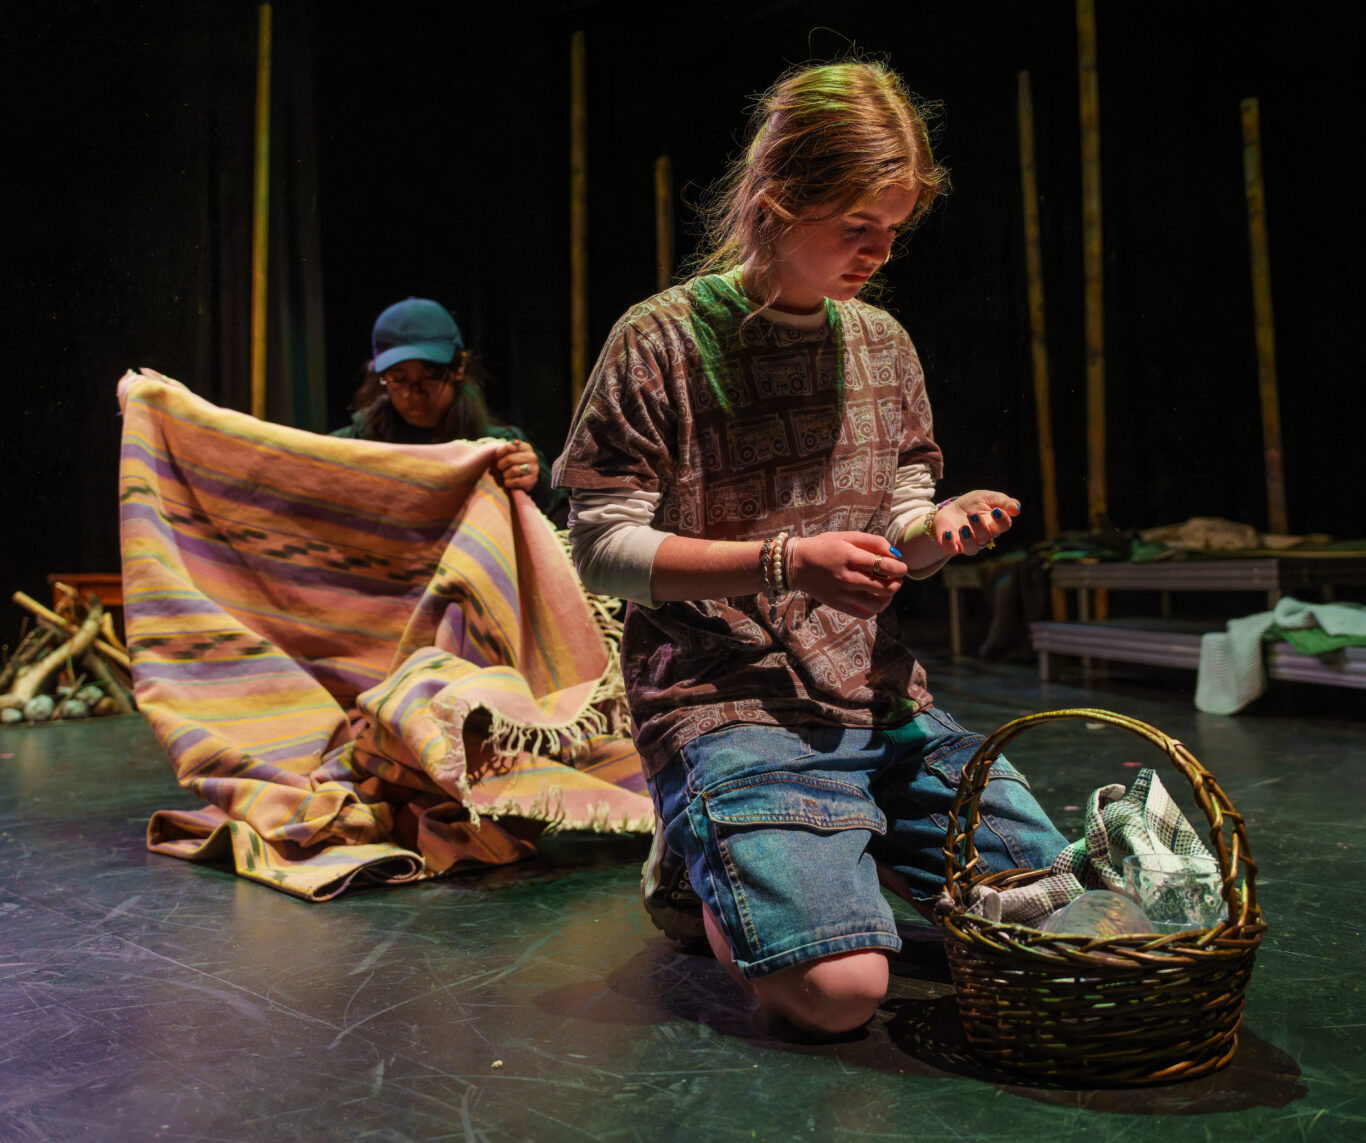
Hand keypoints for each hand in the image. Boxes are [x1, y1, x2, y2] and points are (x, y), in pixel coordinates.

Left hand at [493, 440, 538, 492]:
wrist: (523, 477)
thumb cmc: (512, 463)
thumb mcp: (509, 453)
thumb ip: (506, 449)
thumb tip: (503, 449)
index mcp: (526, 447)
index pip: (509, 447)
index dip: (499, 453)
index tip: (498, 457)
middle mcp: (532, 457)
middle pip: (509, 459)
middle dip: (501, 465)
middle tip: (500, 468)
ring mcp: (534, 469)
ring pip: (513, 470)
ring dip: (505, 474)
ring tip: (505, 475)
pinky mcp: (533, 480)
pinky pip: (516, 482)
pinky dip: (508, 483)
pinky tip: (508, 482)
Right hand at [787, 531, 905, 618]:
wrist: (797, 564)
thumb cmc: (824, 547)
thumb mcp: (847, 536)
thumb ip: (873, 542)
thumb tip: (896, 554)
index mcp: (851, 557)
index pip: (886, 566)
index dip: (900, 568)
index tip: (901, 567)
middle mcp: (847, 578)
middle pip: (886, 587)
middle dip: (898, 582)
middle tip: (897, 577)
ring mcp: (843, 594)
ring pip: (878, 604)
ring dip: (889, 597)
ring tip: (888, 589)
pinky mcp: (838, 605)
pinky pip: (865, 614)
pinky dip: (875, 608)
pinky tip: (874, 598)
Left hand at [932, 491, 1019, 556]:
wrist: (949, 510)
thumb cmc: (972, 504)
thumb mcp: (987, 497)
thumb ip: (1002, 502)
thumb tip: (1017, 509)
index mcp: (994, 524)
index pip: (1004, 526)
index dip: (1002, 520)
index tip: (997, 511)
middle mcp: (983, 537)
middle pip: (986, 537)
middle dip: (980, 526)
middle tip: (972, 513)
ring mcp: (967, 543)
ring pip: (972, 548)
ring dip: (967, 539)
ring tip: (963, 528)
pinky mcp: (952, 546)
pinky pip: (952, 550)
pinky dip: (949, 544)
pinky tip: (948, 533)